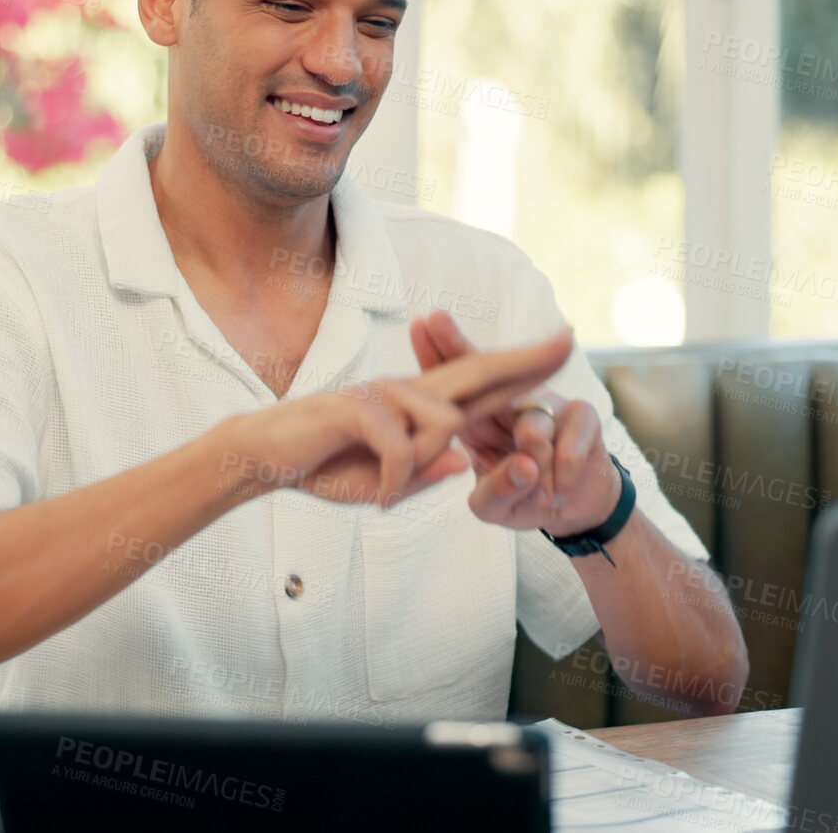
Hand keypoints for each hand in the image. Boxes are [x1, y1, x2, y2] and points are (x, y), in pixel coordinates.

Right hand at [223, 325, 574, 507]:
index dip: (523, 366)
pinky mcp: (360, 404)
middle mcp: (408, 390)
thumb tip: (463, 460)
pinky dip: (391, 482)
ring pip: (443, 424)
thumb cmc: (325, 467)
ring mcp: (385, 391)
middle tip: (570, 340)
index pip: (482, 384)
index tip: (562, 347)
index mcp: (419, 406)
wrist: (266, 457)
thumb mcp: (387, 483)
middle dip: (526, 359)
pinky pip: (402, 448)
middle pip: (478, 371)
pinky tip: (373, 497)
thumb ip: (424, 473)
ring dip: (418, 468)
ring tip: (384, 490)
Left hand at [410, 310, 621, 535]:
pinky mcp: (584, 417)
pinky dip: (562, 476)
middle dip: (455, 343)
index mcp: (480, 417)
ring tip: (538, 495)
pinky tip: (557, 494)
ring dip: (535, 462)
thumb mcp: (496, 506)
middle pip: (482, 368)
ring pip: (534, 425)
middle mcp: (510, 400)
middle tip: (434, 319)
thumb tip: (524, 465)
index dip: (437, 353)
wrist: (572, 506)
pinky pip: (569, 446)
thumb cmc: (521, 496)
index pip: (454, 382)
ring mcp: (548, 404)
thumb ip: (496, 492)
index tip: (418, 322)